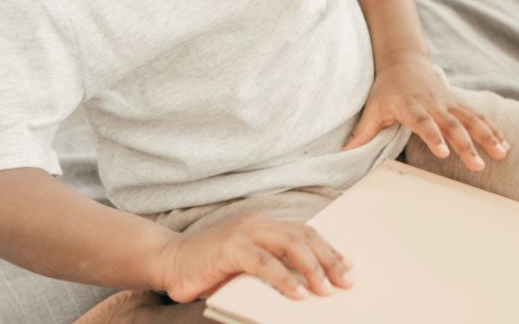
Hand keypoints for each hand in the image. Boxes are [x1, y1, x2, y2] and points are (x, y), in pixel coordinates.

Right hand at [150, 213, 351, 303]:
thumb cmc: (209, 269)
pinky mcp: (230, 248)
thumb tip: (306, 288)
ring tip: (326, 290)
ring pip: (289, 245)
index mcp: (265, 226)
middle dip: (329, 259)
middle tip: (346, 280)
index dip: (329, 250)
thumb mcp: (247, 269)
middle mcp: (258, 224)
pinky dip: (283, 279)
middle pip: (304, 237)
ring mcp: (244, 233)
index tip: (348, 268)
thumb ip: (272, 271)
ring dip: (312, 268)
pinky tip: (297, 294)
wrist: (170, 262)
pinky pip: (264, 262)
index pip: (306, 234)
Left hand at [341, 54, 507, 171]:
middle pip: (452, 125)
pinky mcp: (458, 103)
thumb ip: (361, 134)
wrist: (404, 60)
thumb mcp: (371, 109)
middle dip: (466, 145)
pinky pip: (478, 117)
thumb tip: (340, 156)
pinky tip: (505, 145)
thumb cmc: (386, 89)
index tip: (443, 152)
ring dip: (487, 137)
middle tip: (477, 165)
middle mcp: (433, 104)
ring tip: (502, 154)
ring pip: (471, 119)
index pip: (423, 122)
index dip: (433, 136)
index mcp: (410, 106)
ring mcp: (448, 102)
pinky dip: (493, 130)